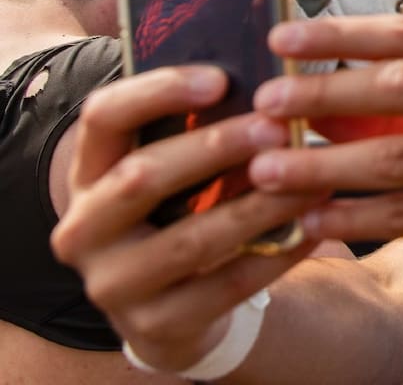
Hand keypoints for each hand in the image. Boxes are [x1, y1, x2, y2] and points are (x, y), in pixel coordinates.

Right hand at [50, 67, 320, 371]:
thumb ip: (203, 129)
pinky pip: (226, 285)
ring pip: (190, 239)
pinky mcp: (155, 324)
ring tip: (314, 179)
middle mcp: (84, 227)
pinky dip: (276, 254)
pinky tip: (316, 228)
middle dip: (216, 147)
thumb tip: (273, 81)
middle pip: (142, 175)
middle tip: (278, 127)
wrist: (173, 308)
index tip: (220, 78)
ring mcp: (114, 282)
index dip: (158, 92)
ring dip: (259, 206)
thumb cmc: (184, 212)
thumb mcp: (177, 170)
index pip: (103, 116)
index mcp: (88, 172)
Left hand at [248, 16, 402, 289]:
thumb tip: (295, 88)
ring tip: (264, 170)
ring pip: (400, 156)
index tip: (280, 40)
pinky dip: (353, 217)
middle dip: (324, 91)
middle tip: (262, 104)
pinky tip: (309, 220)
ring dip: (323, 163)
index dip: (341, 34)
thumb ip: (385, 100)